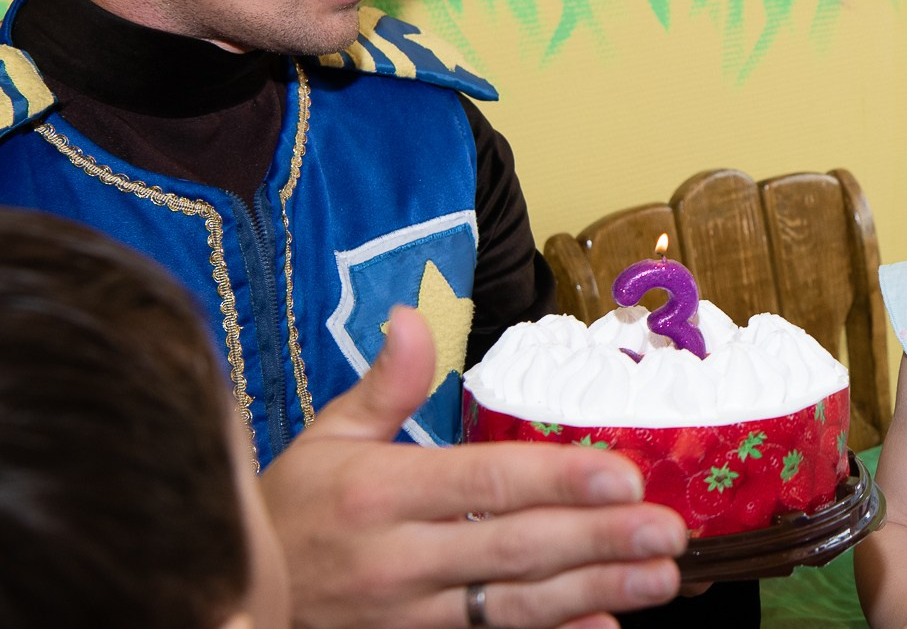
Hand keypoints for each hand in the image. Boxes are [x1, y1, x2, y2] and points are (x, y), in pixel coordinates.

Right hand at [260, 307, 687, 628]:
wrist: (229, 594)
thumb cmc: (291, 512)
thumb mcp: (326, 438)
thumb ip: (384, 385)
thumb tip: (413, 317)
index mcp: (379, 492)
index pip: (486, 482)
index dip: (559, 480)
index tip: (625, 476)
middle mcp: (395, 559)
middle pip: (515, 547)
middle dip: (599, 539)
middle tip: (669, 531)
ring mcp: (403, 618)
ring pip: (515, 607)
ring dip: (595, 593)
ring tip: (660, 578)